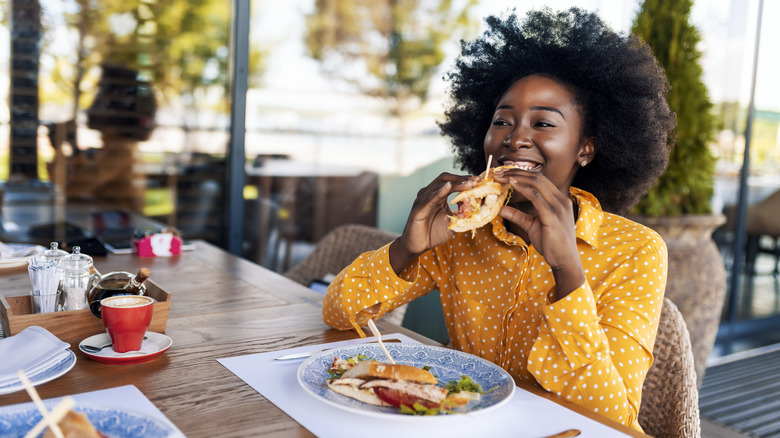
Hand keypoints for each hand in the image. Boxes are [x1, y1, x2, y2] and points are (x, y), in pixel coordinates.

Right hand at [389, 172, 475, 271]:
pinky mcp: (418, 209)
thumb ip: (461, 214)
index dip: (464, 180)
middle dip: (461, 179)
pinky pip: (429, 198)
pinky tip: (448, 187)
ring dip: (455, 184)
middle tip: (475, 181)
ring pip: (439, 186)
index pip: (451, 182)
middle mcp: (429, 195)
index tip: (478, 180)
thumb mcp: (452, 223)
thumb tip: (472, 204)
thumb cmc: (433, 234)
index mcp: (437, 196)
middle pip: (445, 179)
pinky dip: (439, 192)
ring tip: (468, 184)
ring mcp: (422, 200)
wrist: (418, 246)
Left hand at [494, 168, 584, 297]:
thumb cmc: (551, 243)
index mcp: (558, 200)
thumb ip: (517, 215)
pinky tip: (512, 185)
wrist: (564, 260)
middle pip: (537, 177)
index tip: (504, 173)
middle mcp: (560, 200)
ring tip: (502, 177)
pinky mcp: (553, 216)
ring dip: (517, 177)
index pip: (540, 179)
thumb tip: (500, 208)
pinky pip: (537, 198)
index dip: (521, 173)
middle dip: (516, 172)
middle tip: (499, 172)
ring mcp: (558, 207)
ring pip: (537, 183)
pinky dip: (523, 189)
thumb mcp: (531, 225)